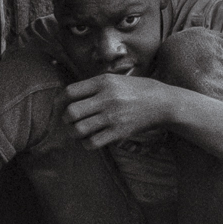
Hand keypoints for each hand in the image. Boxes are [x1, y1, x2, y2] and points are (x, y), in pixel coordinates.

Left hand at [63, 71, 183, 148]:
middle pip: (71, 112)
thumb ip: (94, 86)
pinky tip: (91, 139)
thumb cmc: (137, 90)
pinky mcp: (119, 132)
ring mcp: (113, 116)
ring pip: (79, 130)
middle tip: (70, 121)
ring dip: (74, 133)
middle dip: (66, 119)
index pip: (70, 92)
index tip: (60, 107)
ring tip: (78, 131)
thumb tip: (68, 97)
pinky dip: (86, 143)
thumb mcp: (115, 79)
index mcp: (103, 82)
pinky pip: (93, 142)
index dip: (60, 101)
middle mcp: (106, 98)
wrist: (162, 103)